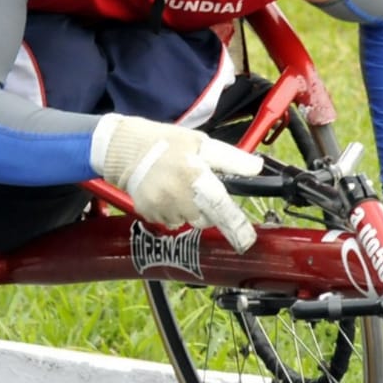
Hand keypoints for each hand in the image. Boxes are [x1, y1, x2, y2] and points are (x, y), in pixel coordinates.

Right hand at [91, 114, 261, 252]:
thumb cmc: (167, 143)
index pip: (220, 206)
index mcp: (193, 175)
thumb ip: (230, 159)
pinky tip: (166, 192)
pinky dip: (172, 211)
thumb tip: (256, 167)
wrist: (126, 148)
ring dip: (189, 210)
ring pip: (187, 222)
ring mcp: (160, 206)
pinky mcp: (148, 212)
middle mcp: (176, 195)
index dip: (236, 225)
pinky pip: (170, 221)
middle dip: (209, 209)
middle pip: (206, 219)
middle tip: (200, 188)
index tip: (247, 240)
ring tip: (179, 186)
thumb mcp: (201, 143)